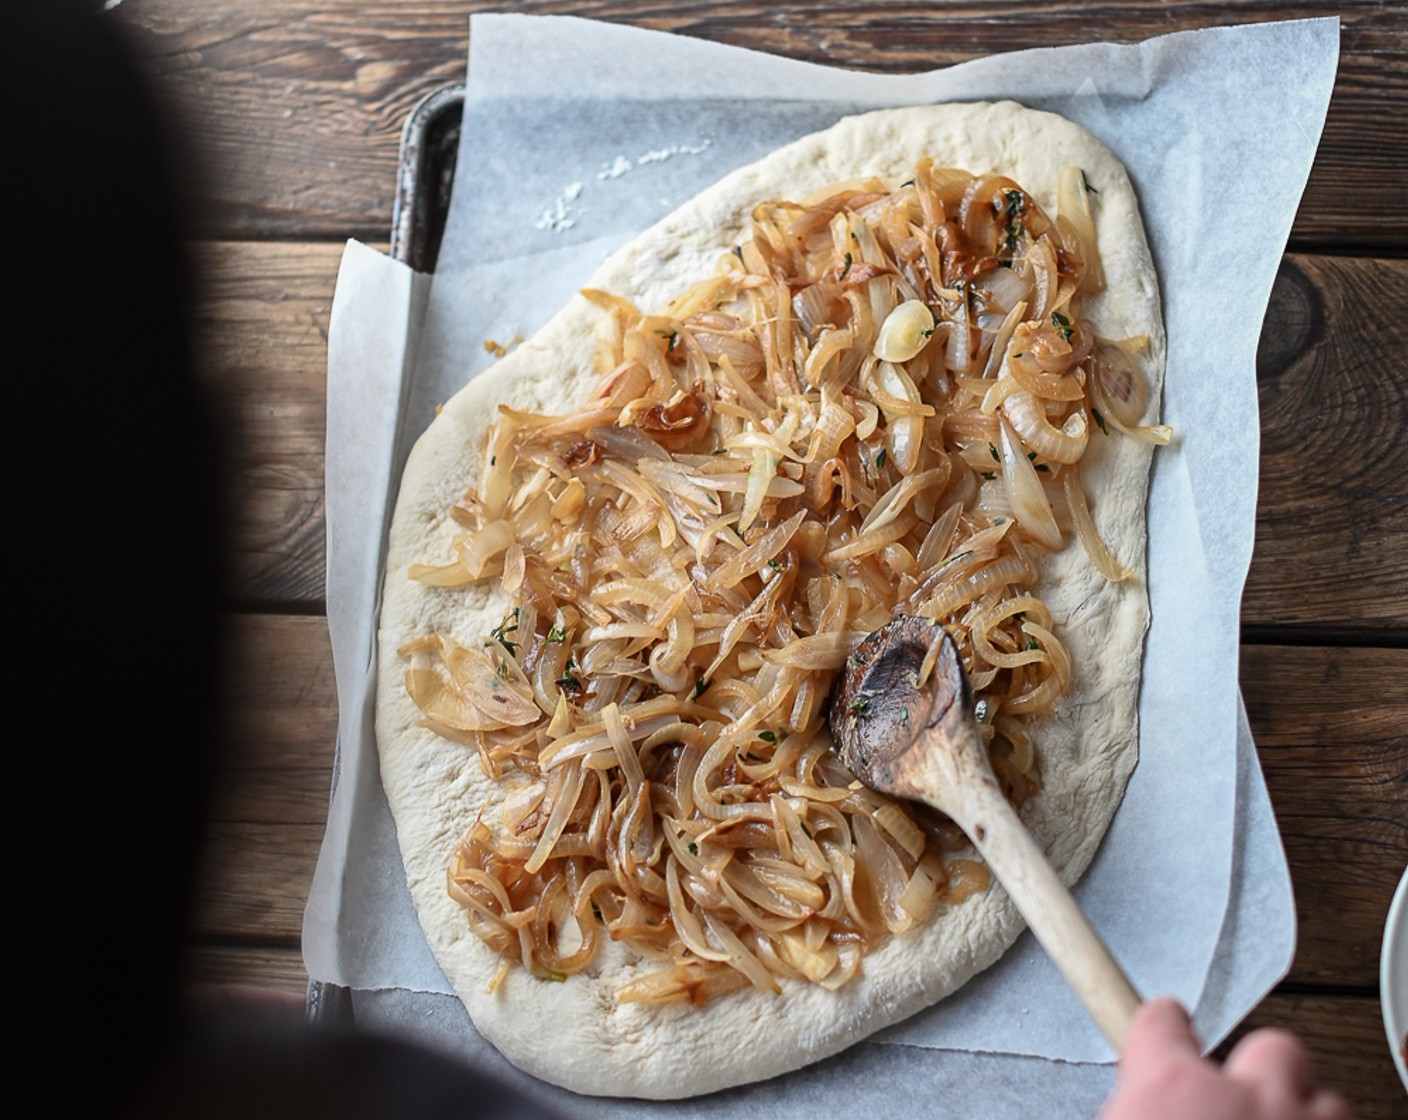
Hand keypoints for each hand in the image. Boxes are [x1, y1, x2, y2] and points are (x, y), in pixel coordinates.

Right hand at [1100, 998, 1350, 1119]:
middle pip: (1273, 1048)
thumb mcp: (1120, 1119)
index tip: (1166, 1027)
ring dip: (1304, 1115)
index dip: (1164, 1027)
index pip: (1162, 1020)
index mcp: (1167, 1085)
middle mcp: (1239, 1097)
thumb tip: (1135, 1103)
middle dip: (1261, 1071)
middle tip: (1240, 1102)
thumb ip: (1133, 1104)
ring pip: (1326, 1100)